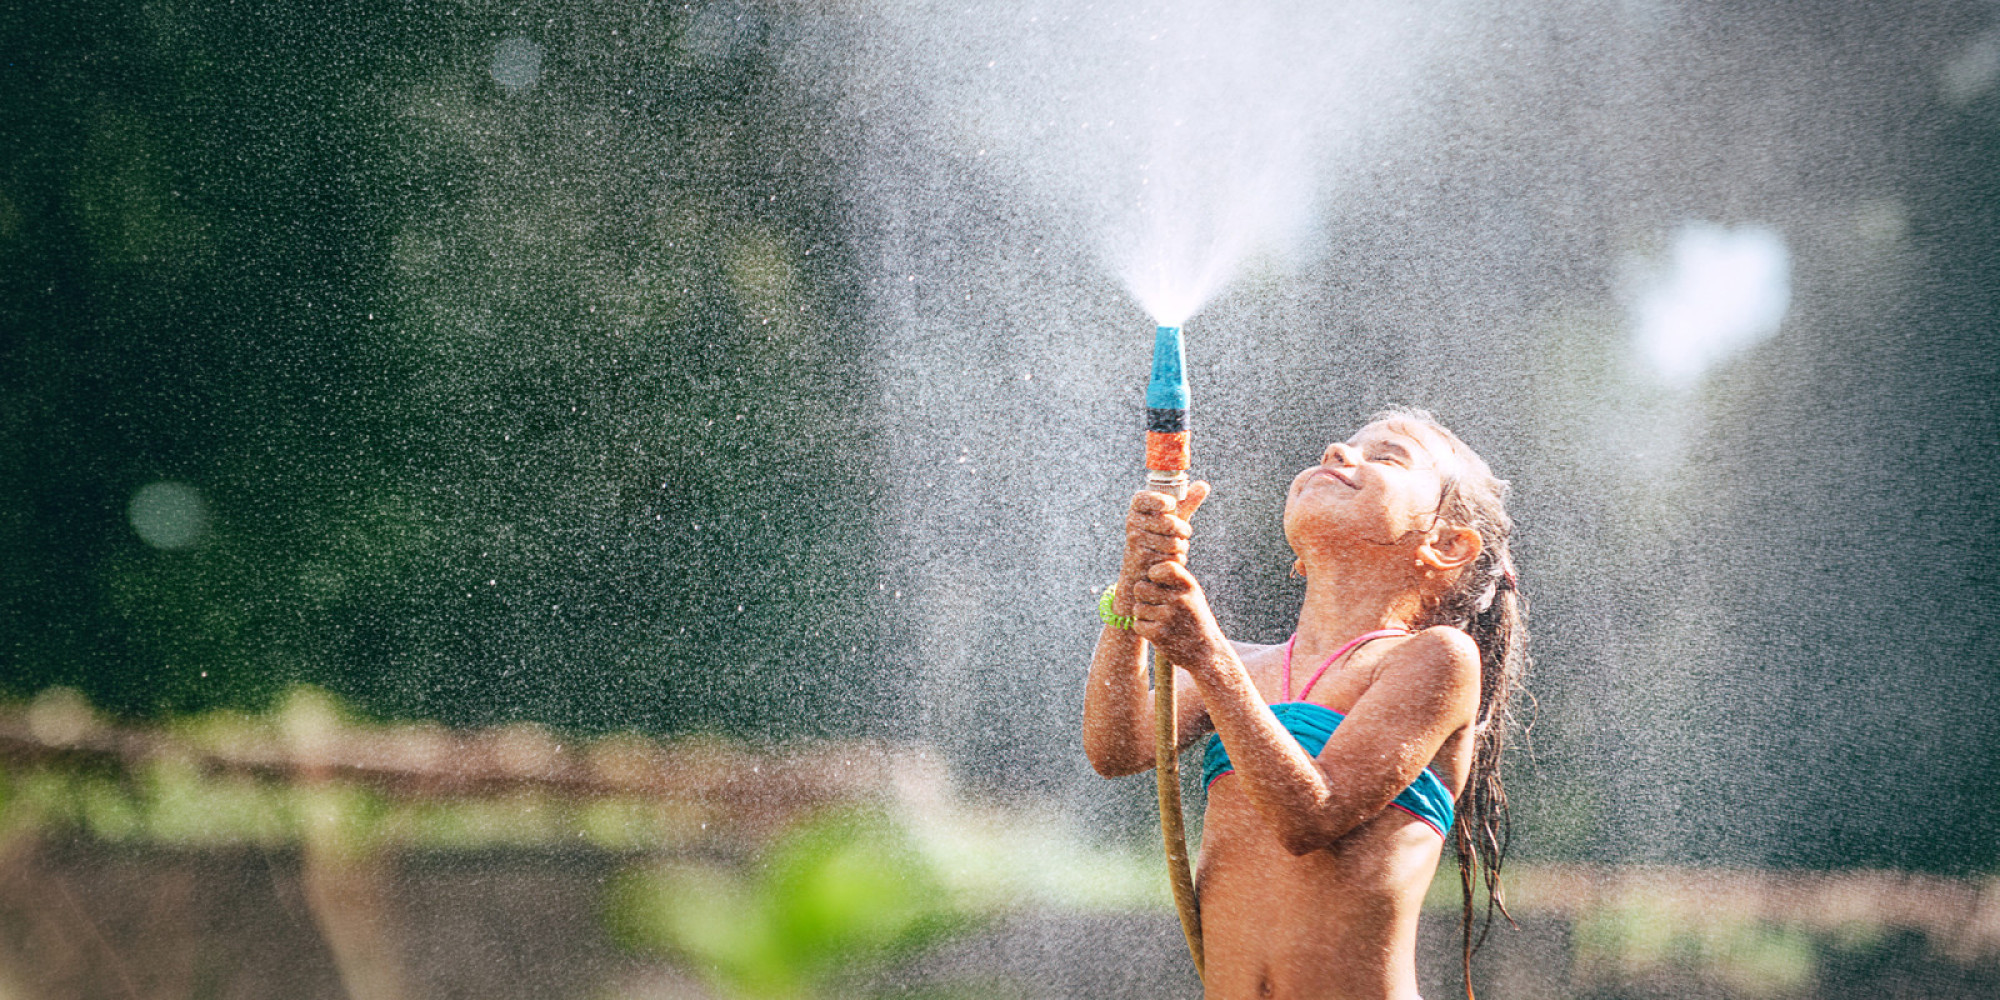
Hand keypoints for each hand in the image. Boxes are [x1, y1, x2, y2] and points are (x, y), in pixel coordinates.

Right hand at [1115, 482, 1209, 614]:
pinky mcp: (1142, 560)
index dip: (1159, 500)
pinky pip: (1171, 558)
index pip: (1143, 498)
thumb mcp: (1172, 518)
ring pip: (1172, 542)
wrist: (1141, 570)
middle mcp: (1132, 522)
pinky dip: (1177, 559)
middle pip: (1168, 523)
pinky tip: (1171, 560)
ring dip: (1181, 547)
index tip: (1171, 504)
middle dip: (1183, 530)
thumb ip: (1187, 502)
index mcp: (1137, 508)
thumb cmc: (1159, 536)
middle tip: (1183, 533)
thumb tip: (1204, 485)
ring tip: (1176, 548)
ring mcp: (1135, 541)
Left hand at [1129, 558, 1227, 670]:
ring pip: (1137, 608)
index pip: (1163, 568)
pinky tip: (1159, 632)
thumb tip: (1146, 566)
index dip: (1154, 573)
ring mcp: (1169, 617)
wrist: (1207, 653)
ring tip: (1161, 621)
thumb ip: (1173, 580)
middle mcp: (1179, 599)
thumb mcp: (1192, 595)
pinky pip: (1137, 625)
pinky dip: (1144, 629)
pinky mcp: (1159, 634)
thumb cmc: (1195, 619)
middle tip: (1155, 604)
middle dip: (1143, 597)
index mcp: (1189, 586)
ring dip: (1144, 615)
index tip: (1155, 581)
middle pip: (1140, 588)